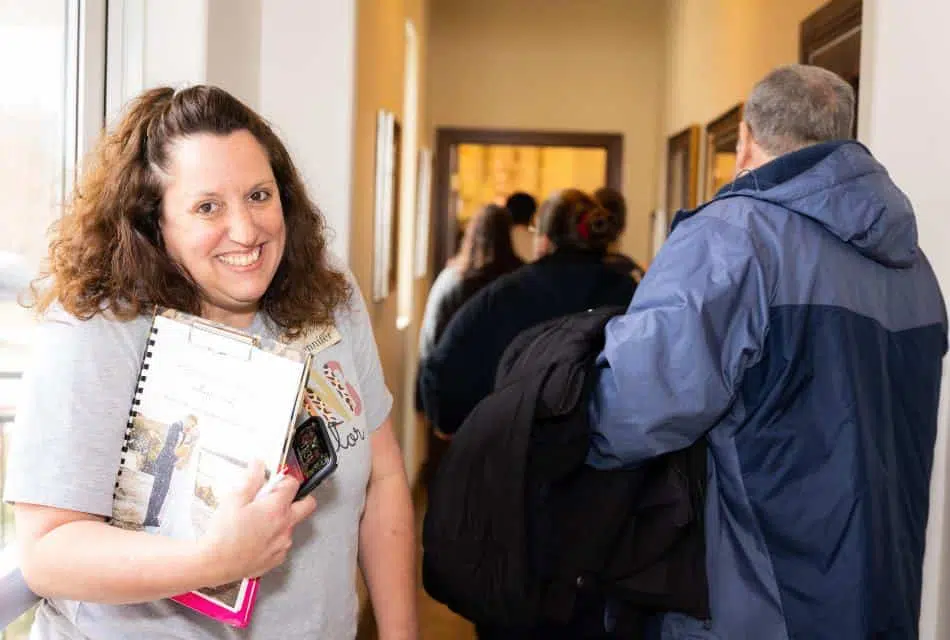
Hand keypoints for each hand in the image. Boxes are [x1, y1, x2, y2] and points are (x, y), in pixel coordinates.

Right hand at [197, 460, 316, 585]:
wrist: (214, 563)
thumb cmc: (223, 533)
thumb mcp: (234, 499)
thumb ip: (250, 479)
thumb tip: (258, 465)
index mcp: (277, 508)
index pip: (293, 484)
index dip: (284, 479)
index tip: (275, 482)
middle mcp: (285, 525)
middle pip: (308, 505)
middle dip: (299, 497)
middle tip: (280, 498)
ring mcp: (283, 543)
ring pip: (293, 525)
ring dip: (283, 519)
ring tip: (259, 520)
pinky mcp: (277, 558)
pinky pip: (283, 543)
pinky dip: (275, 538)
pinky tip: (257, 537)